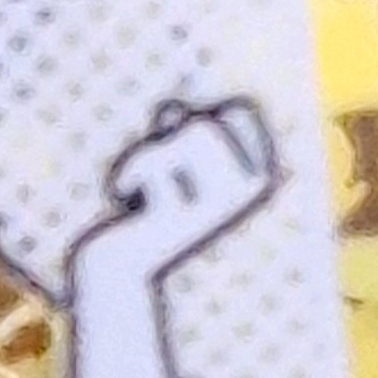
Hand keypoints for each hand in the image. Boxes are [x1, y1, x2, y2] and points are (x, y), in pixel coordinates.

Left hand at [84, 94, 278, 272]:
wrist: (117, 268)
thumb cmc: (147, 206)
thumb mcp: (169, 153)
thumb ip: (179, 122)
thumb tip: (173, 111)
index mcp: (260, 176)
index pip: (240, 110)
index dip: (198, 120)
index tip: (181, 157)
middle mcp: (250, 193)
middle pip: (205, 125)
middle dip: (167, 144)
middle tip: (157, 183)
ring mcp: (219, 208)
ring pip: (181, 136)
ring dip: (145, 158)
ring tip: (142, 194)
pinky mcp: (179, 221)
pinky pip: (148, 164)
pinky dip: (124, 176)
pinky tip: (125, 206)